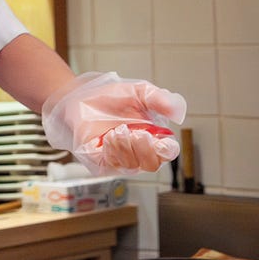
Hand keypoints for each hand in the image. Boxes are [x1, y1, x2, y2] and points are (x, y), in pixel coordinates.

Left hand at [42, 72, 186, 173]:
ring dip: (127, 147)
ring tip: (119, 129)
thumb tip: (179, 113)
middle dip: (146, 149)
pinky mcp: (99, 162)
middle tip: (138, 132)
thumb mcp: (139, 92)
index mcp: (151, 137)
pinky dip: (113, 151)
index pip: (167, 153)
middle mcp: (136, 151)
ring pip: (132, 166)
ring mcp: (118, 158)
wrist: (79, 96)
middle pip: (152, 165)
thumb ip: (159, 99)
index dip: (168, 150)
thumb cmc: (110, 96)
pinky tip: (108, 137)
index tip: (163, 141)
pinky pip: (111, 165)